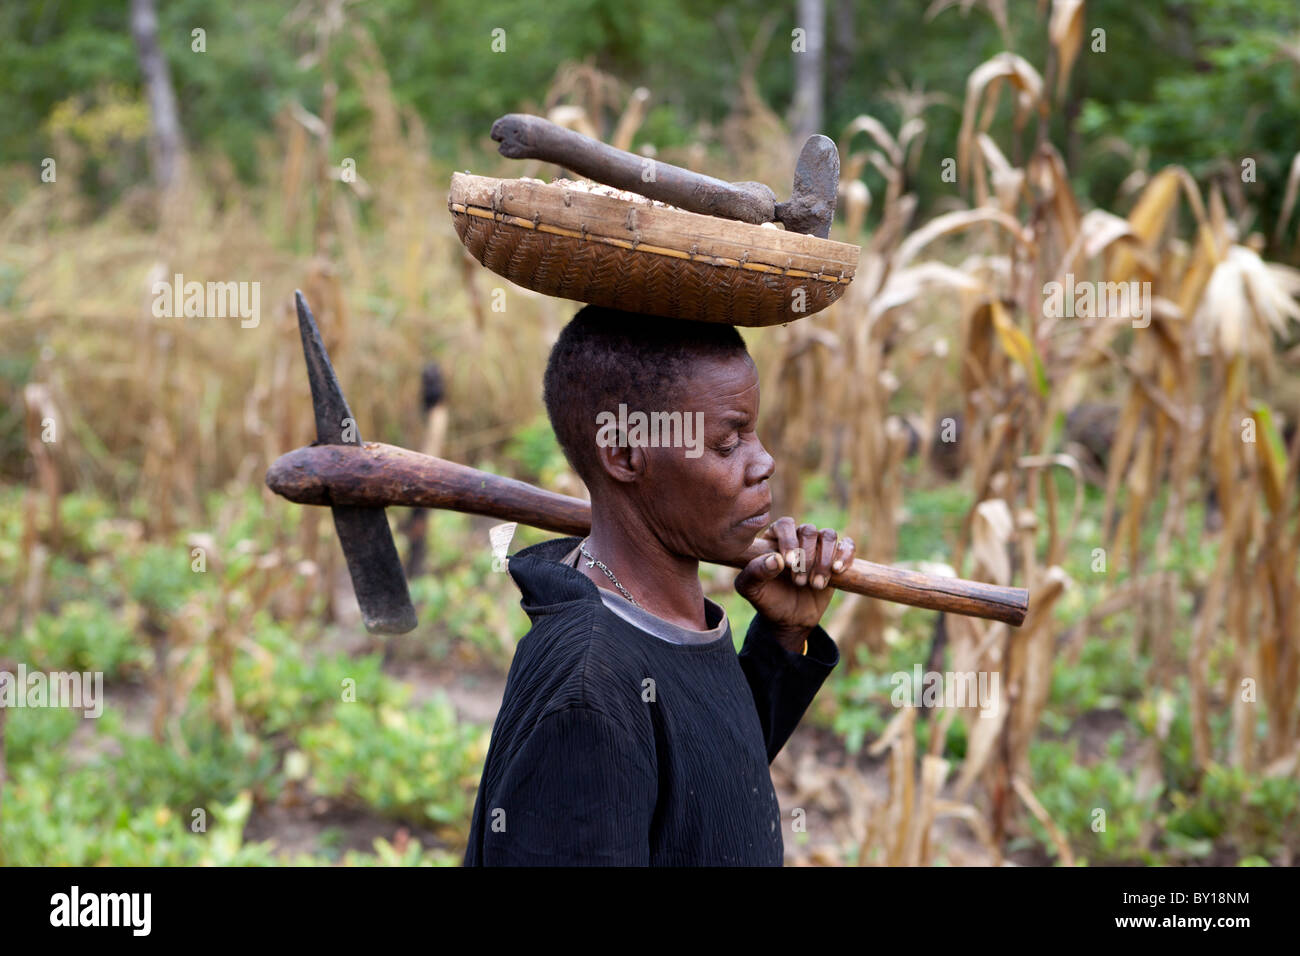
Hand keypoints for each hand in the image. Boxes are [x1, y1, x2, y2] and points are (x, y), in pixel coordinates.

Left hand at [733, 517, 856, 651]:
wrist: (790, 619)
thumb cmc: (768, 599)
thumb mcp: (751, 590)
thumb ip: (755, 573)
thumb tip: (775, 560)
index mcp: (775, 538)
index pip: (785, 525)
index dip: (789, 541)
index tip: (789, 564)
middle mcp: (798, 537)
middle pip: (809, 530)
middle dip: (807, 558)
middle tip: (799, 582)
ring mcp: (819, 546)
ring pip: (829, 535)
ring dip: (824, 560)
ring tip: (816, 585)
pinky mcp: (836, 557)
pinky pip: (847, 546)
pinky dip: (845, 555)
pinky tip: (837, 571)